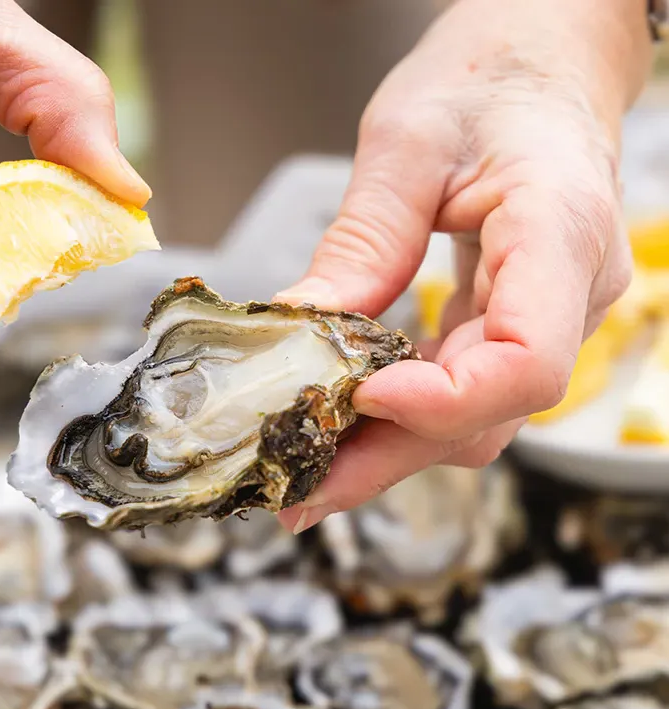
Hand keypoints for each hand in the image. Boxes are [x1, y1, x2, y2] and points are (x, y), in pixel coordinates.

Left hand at [276, 0, 651, 533]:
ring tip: (301, 473)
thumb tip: (301, 329)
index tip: (358, 397)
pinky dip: (395, 419)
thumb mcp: (408, 144)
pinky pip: (459, 393)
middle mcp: (568, 296)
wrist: (541, 61)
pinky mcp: (510, 326)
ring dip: (384, 453)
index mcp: (559, 233)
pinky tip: (338, 429)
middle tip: (294, 492)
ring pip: (471, 422)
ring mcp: (546, 320)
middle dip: (384, 458)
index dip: (440, 401)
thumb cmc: (488, 79)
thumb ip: (361, 244)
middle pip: (484, 416)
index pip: (524, 363)